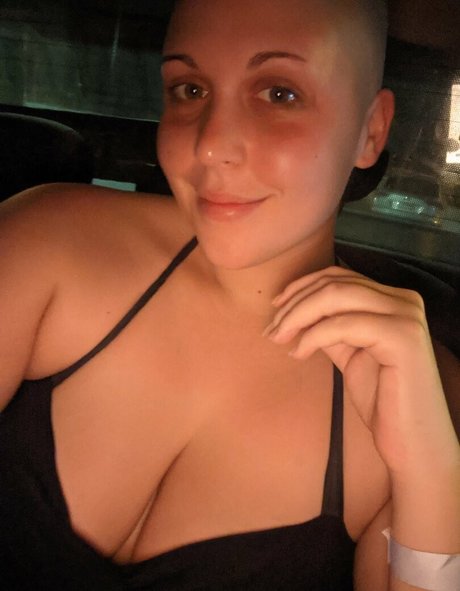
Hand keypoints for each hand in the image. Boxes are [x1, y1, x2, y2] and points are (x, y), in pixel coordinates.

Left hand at [265, 266, 457, 476]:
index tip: (276, 308)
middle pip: (335, 283)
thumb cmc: (381, 398)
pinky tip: (298, 352)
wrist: (411, 441)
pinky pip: (343, 324)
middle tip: (272, 330)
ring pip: (336, 297)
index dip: (302, 287)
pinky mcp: (402, 336)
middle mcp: (404, 300)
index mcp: (394, 299)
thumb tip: (292, 309)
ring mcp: (406, 315)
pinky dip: (313, 335)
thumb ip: (328, 325)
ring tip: (279, 338)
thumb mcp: (348, 351)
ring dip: (298, 316)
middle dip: (295, 303)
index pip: (340, 277)